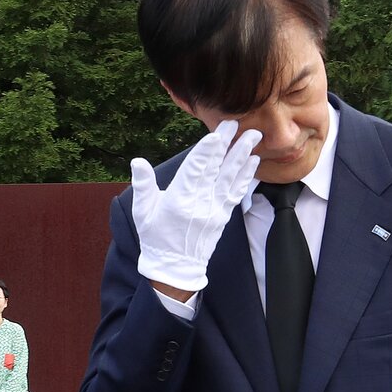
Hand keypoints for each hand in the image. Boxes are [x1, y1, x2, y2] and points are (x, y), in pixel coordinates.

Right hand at [130, 120, 261, 292]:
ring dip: (243, 156)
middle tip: (238, 125)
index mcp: (179, 201)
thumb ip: (142, 185)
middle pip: (217, 170)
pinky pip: (237, 192)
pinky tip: (253, 161)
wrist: (176, 267)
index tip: (216, 134)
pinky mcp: (224, 216)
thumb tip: (138, 161)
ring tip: (253, 137)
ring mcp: (215, 210)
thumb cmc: (156, 237)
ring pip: (231, 178)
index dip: (206, 152)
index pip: (195, 171)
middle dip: (228, 145)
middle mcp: (200, 204)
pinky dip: (246, 176)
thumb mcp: (142, 212)